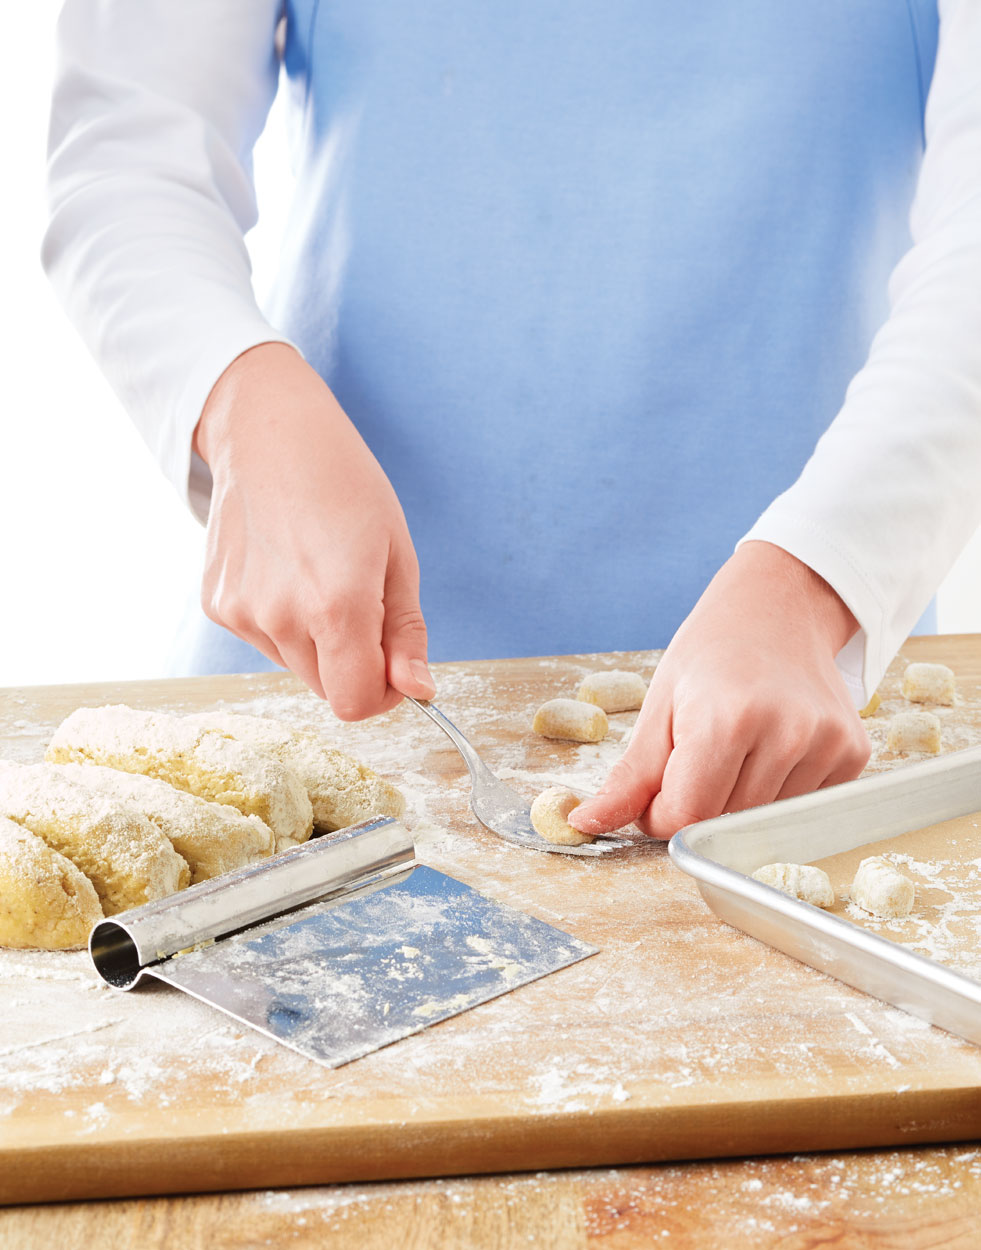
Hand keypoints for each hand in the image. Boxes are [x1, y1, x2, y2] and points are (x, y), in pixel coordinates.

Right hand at [194, 343, 435, 718]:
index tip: (393, 664)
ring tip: (318, 573)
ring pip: (296, 666)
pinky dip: (283, 620)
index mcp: (337, 605)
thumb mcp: (397, 554)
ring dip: (317, 641)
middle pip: (328, 689)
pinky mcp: (217, 606)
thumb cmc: (345, 484)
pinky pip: (264, 640)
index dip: (383, 693)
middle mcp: (281, 617)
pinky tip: (285, 568)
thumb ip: (406, 632)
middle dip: (353, 663)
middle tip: (361, 601)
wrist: (268, 432)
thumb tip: (418, 691)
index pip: (357, 703)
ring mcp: (242, 613)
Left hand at [568, 542, 870, 839]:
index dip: (661, 814)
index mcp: (727, 719)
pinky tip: (772, 747)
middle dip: (697, 807)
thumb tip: (584, 824)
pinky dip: (776, 792)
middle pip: (724, 823)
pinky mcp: (853, 754)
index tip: (658, 788)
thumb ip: (630, 776)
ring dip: (737, 801)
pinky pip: (802, 807)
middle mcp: (786, 733)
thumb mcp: (659, 704)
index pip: (687, 815)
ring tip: (736, 747)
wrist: (779, 605)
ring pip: (764, 821)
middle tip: (694, 760)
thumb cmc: (711, 652)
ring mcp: (827, 744)